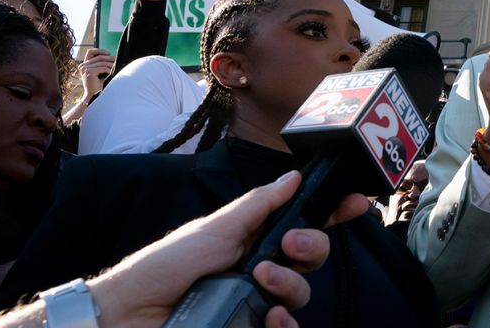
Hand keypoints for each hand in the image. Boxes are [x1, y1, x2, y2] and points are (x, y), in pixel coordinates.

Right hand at [77, 47, 115, 94]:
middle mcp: (83, 65)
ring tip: (117, 66)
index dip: (99, 50)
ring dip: (111, 64)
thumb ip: (101, 63)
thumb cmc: (98, 84)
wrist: (93, 95)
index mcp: (84, 64)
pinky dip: (109, 70)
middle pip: (99, 57)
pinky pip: (102, 68)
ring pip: (102, 63)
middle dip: (109, 58)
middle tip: (117, 60)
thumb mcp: (99, 71)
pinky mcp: (89, 72)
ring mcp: (85, 68)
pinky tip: (112, 72)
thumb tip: (112, 56)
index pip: (90, 52)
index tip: (108, 53)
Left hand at [87, 171, 368, 327]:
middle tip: (288, 244)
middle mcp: (263, 268)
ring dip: (291, 284)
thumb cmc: (167, 264)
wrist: (132, 312)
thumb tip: (293, 177)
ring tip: (262, 280)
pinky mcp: (251, 327)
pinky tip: (271, 316)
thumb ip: (259, 204)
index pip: (304, 221)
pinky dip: (285, 322)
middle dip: (311, 245)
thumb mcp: (215, 226)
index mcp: (256, 237)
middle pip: (312, 256)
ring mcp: (258, 303)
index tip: (357, 202)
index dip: (333, 212)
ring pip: (303, 294)